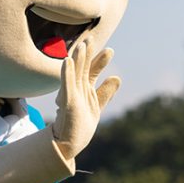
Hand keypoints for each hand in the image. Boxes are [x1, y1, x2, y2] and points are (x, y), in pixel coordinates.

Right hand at [52, 41, 120, 159]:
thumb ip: (106, 91)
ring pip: (74, 74)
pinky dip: (67, 74)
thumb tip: (117, 77)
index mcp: (84, 89)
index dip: (99, 60)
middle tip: (91, 38)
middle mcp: (76, 90)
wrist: (68, 144)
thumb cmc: (79, 124)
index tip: (110, 49)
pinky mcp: (67, 104)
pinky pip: (66, 86)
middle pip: (82, 68)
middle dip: (87, 54)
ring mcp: (71, 96)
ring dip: (77, 59)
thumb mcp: (97, 105)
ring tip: (81, 45)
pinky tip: (67, 62)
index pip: (92, 71)